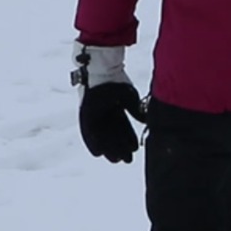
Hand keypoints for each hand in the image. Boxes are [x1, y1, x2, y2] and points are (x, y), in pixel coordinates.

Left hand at [71, 44, 145, 162]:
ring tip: (114, 160)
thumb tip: (146, 122)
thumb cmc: (116, 81)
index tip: (135, 150)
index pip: (124, 127)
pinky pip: (88, 132)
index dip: (129, 139)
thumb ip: (137, 111)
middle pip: (113, 134)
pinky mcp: (85, 113)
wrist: (102, 69)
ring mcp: (94, 113)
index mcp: (117, 107)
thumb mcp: (129, 98)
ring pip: (102, 135)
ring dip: (108, 148)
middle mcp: (105, 112)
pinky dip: (92, 143)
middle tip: (125, 161)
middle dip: (119, 147)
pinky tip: (97, 153)